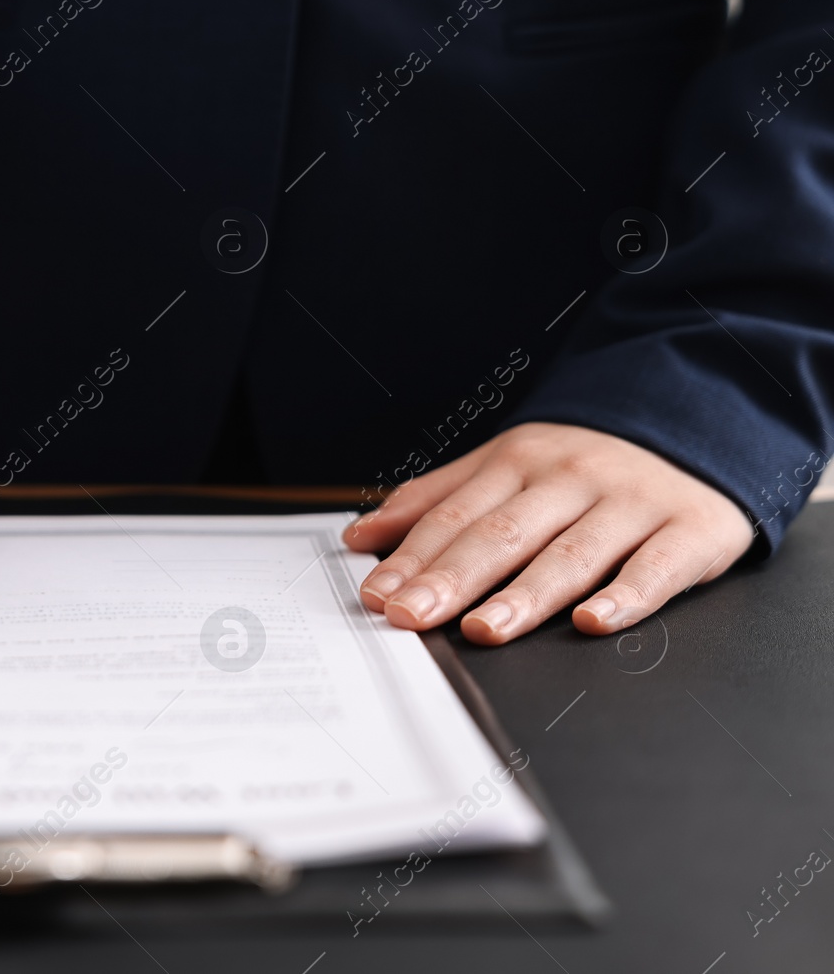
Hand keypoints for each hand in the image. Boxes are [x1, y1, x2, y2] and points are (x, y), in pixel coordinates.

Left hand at [344, 423, 753, 644]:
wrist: (698, 429)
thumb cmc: (583, 465)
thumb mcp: (504, 465)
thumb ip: (433, 501)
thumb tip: (360, 537)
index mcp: (519, 462)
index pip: (456, 516)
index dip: (413, 558)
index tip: (378, 596)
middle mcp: (572, 479)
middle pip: (504, 535)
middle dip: (452, 578)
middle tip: (410, 616)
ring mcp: (632, 505)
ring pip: (572, 554)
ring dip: (525, 595)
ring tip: (483, 628)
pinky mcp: (690, 531)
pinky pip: (656, 568)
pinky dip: (627, 596)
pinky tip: (593, 621)